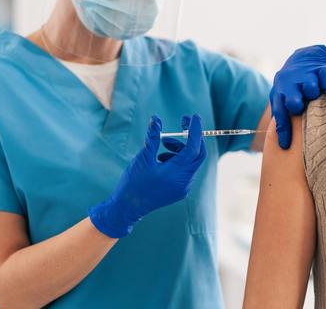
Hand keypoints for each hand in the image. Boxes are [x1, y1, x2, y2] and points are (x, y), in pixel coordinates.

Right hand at [88, 114, 206, 237]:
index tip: (193, 116)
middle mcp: (184, 182)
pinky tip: (161, 158)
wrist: (127, 208)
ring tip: (163, 142)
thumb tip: (156, 119)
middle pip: (198, 155)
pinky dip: (177, 159)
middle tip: (182, 124)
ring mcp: (183, 188)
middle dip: (192, 138)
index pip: (193, 148)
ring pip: (191, 162)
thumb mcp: (143, 158)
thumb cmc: (133, 183)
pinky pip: (185, 170)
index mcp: (176, 173)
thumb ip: (153, 138)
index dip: (195, 130)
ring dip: (181, 148)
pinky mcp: (178, 190)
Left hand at [270, 45, 325, 148]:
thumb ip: (285, 116)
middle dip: (298, 107)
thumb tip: (284, 145)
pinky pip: (325, 78)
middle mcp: (290, 82)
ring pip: (310, 89)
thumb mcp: (286, 97)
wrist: (307, 56)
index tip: (286, 146)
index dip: (283, 130)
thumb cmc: (296, 84)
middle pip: (293, 101)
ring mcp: (305, 74)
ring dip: (314, 94)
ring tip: (316, 96)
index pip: (279, 112)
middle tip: (304, 111)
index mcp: (279, 92)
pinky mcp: (321, 67)